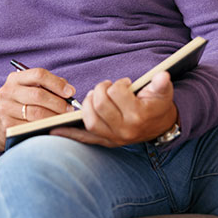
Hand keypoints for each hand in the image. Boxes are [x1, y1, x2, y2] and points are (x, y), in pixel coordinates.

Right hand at [0, 67, 76, 151]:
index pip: (38, 74)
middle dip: (58, 103)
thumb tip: (69, 90)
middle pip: (38, 95)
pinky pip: (31, 127)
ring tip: (64, 119)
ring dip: (54, 117)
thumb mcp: (30, 89)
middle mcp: (7, 91)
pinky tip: (52, 127)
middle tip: (69, 109)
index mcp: (15, 79)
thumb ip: (49, 86)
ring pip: (36, 113)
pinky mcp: (7, 126)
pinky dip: (45, 127)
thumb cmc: (21, 104)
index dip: (57, 83)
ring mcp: (5, 109)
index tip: (70, 92)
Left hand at [51, 71, 177, 146]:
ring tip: (94, 96)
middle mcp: (125, 130)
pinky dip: (68, 133)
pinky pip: (84, 139)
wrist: (161, 127)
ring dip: (87, 104)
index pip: (116, 93)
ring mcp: (114, 138)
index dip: (118, 84)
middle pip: (100, 106)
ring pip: (90, 121)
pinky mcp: (106, 142)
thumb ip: (161, 84)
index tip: (124, 83)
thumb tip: (162, 75)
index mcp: (138, 115)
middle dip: (100, 91)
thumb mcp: (163, 92)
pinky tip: (54, 128)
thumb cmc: (157, 105)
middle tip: (106, 87)